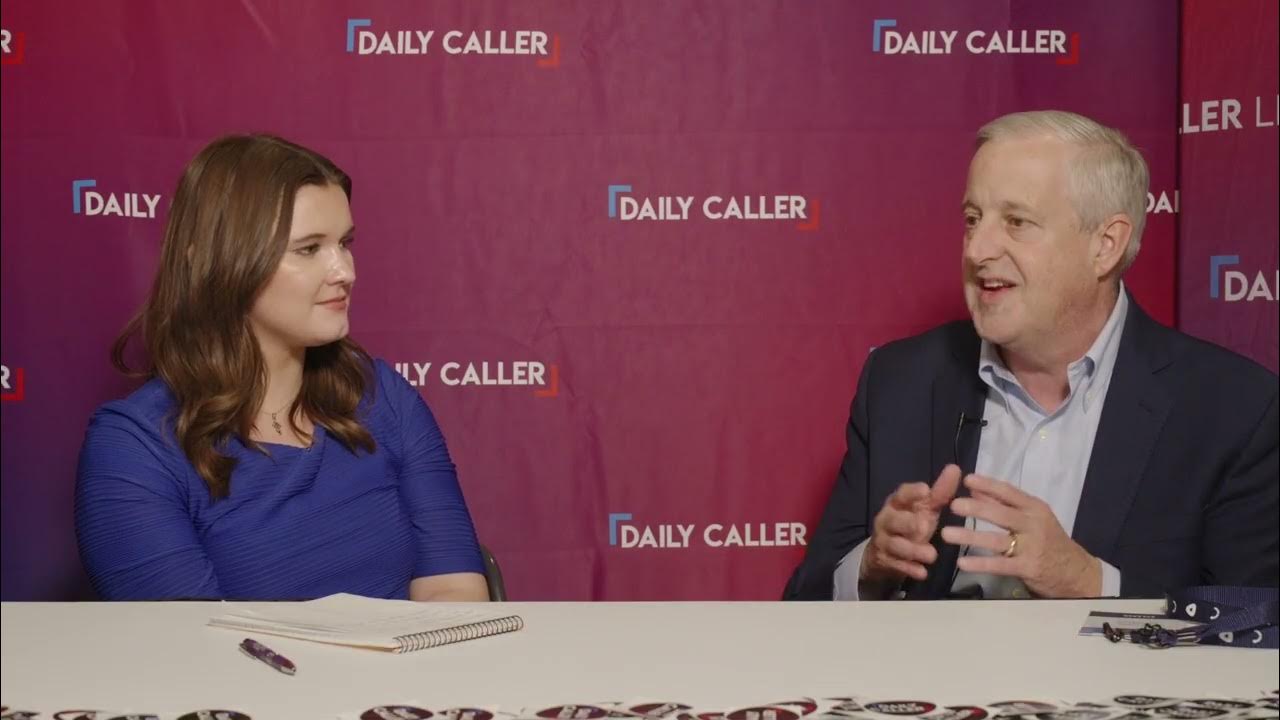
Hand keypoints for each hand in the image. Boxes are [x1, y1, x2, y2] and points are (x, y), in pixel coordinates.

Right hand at [861, 464, 961, 583]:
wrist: (884, 553)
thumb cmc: (910, 524)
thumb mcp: (925, 509)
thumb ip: (939, 492)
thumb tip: (955, 468)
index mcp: (897, 504)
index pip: (901, 495)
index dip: (912, 492)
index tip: (925, 489)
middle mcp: (886, 520)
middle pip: (894, 520)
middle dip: (907, 522)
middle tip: (924, 525)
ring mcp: (884, 541)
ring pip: (895, 545)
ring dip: (913, 550)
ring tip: (931, 555)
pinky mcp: (885, 560)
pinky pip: (897, 565)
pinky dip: (909, 569)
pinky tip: (922, 573)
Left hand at [941, 473, 1101, 597]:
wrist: (1077, 573)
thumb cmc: (1050, 541)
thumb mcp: (1032, 518)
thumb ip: (1003, 504)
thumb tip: (974, 488)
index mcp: (1035, 508)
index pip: (1009, 492)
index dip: (987, 484)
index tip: (966, 479)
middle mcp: (1033, 524)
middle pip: (1001, 514)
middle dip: (976, 508)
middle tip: (953, 505)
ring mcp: (1032, 546)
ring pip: (996, 540)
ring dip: (970, 537)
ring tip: (946, 534)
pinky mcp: (1028, 568)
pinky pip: (1000, 565)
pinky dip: (980, 564)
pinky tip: (962, 563)